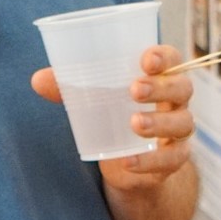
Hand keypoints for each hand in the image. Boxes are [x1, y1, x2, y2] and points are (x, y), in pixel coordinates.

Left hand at [33, 44, 194, 192]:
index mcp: (159, 77)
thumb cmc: (113, 115)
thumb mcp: (92, 99)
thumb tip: (37, 80)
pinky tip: (128, 161)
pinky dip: (150, 161)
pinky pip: (171, 160)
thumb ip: (68, 88)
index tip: (145, 59)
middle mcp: (176, 102)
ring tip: (134, 123)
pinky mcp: (172, 160)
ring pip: (183, 123)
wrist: (128, 163)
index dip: (164, 56)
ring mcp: (177, 131)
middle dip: (160, 87)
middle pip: (182, 88)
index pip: (173, 59)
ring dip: (159, 122)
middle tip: (134, 89)